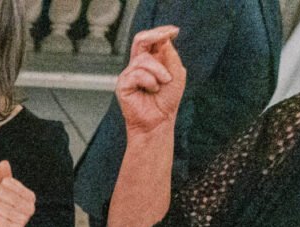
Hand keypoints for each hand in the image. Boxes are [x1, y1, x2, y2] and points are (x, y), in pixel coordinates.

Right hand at [116, 25, 185, 140]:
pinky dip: (150, 81)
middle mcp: (138, 65)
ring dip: (159, 71)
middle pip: (140, 40)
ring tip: (164, 83)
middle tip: (167, 36)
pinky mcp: (123, 84)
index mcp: (151, 60)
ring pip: (143, 59)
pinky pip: (137, 74)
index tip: (174, 32)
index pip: (151, 40)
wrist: (159, 121)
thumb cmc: (167, 99)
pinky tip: (152, 90)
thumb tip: (163, 40)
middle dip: (154, 36)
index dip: (162, 32)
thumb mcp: (176, 73)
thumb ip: (170, 56)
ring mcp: (129, 74)